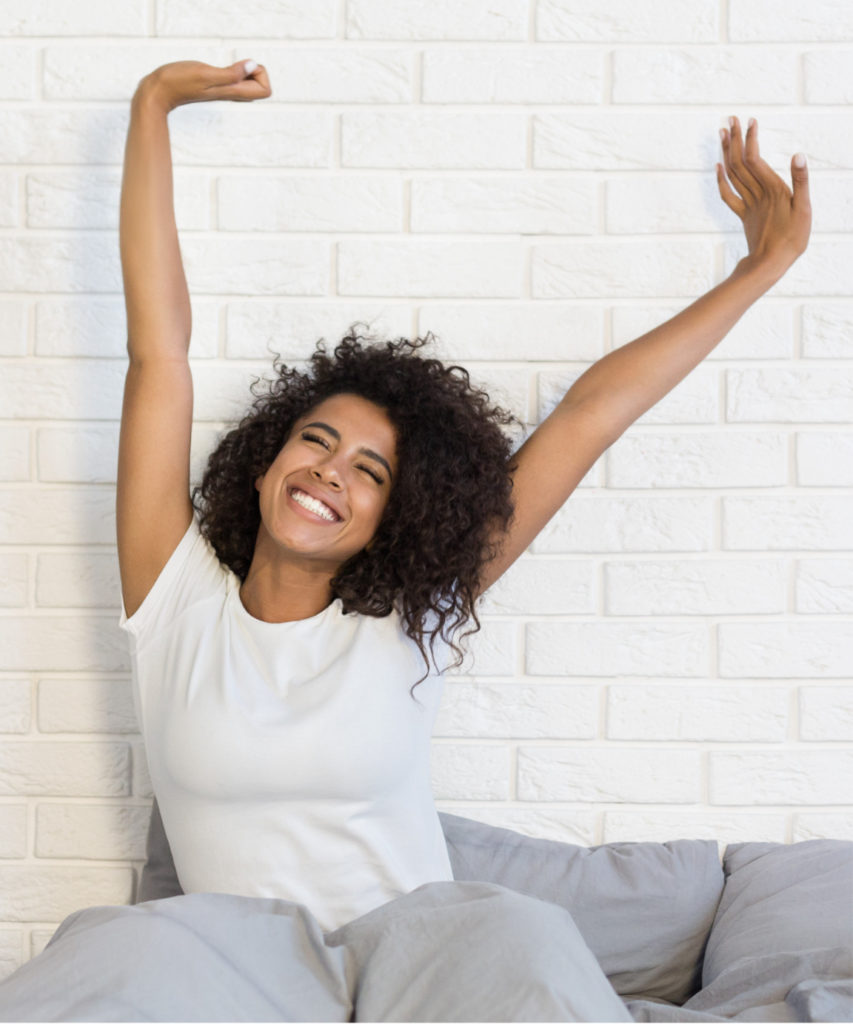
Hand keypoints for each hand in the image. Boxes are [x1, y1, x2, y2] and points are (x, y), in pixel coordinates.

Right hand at [137, 59, 271, 112]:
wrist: (158, 92)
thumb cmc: (178, 82)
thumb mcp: (206, 73)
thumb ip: (231, 73)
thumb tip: (253, 66)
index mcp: (233, 92)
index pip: (265, 90)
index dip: (259, 73)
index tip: (243, 67)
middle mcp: (231, 93)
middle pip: (260, 87)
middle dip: (255, 71)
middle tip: (236, 64)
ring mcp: (224, 91)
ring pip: (248, 83)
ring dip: (244, 70)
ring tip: (228, 65)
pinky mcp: (215, 86)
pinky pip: (235, 79)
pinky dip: (234, 70)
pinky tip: (221, 67)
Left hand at [717, 115, 810, 279]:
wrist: (770, 265)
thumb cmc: (792, 239)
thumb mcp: (803, 209)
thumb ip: (800, 182)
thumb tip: (798, 155)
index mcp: (771, 189)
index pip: (755, 158)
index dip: (750, 139)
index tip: (750, 121)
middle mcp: (757, 194)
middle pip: (740, 163)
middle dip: (734, 140)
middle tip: (730, 119)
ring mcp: (748, 204)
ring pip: (732, 174)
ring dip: (727, 153)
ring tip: (723, 133)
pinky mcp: (744, 215)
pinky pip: (729, 195)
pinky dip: (721, 180)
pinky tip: (718, 167)